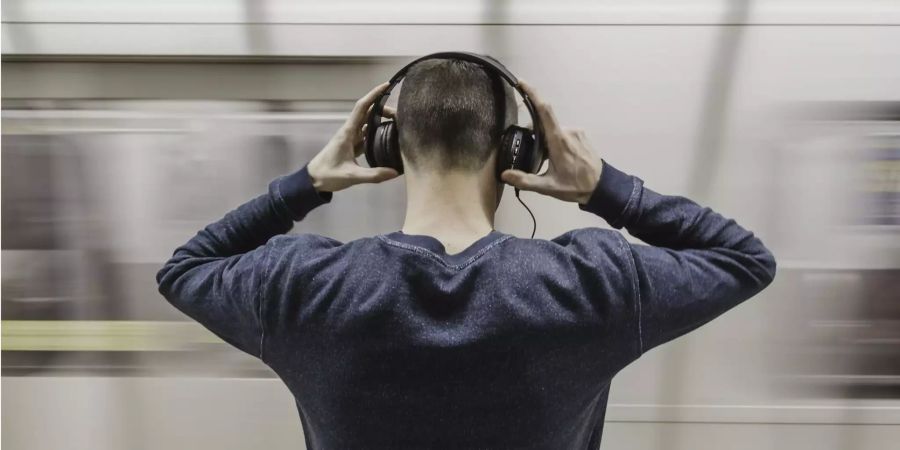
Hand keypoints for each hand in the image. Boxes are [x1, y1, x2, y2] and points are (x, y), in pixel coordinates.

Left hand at [307, 82, 400, 192]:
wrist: (313, 180)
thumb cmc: (329, 175)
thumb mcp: (352, 176)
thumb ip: (374, 175)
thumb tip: (395, 172)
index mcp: (347, 133)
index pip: (362, 107)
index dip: (374, 94)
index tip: (387, 86)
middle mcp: (350, 131)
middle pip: (368, 112)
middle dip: (383, 109)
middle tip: (400, 116)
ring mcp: (351, 138)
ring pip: (368, 122)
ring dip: (381, 119)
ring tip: (398, 124)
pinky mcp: (352, 145)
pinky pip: (367, 133)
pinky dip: (378, 131)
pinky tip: (388, 136)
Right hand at [500, 80, 603, 204]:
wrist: (602, 188)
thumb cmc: (575, 186)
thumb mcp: (548, 187)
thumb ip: (525, 180)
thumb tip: (505, 174)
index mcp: (559, 140)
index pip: (544, 110)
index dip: (533, 94)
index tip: (521, 82)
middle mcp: (568, 131)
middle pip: (544, 124)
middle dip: (534, 134)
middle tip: (533, 155)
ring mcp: (577, 132)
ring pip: (553, 129)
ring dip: (546, 140)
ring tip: (547, 161)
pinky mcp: (582, 135)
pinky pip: (563, 133)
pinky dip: (555, 141)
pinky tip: (558, 158)